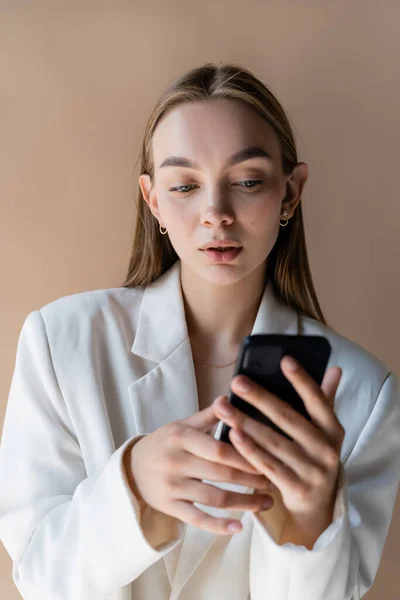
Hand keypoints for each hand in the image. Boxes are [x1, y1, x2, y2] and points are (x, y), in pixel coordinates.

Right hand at [127, 401, 274, 534]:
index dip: (246, 455)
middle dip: (252, 479)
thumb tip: (230, 397)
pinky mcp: (169, 507)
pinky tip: (239, 527)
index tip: (270, 459)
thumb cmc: (164, 443)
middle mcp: (176, 461)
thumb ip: (208, 415)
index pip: (219, 448)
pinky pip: (197, 519)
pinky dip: (218, 526)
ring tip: (267, 503)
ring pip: (214, 498)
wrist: (131, 468)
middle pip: (221, 473)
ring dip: (244, 503)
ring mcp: (172, 487)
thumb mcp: (181, 425)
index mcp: (181, 437)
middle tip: (275, 482)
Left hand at [213, 356, 344, 533]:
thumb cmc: (313, 458)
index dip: (302, 380)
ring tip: (224, 407)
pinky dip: (250, 450)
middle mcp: (327, 450)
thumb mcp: (323, 432)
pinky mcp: (297, 489)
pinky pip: (268, 466)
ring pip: (274, 442)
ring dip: (246, 422)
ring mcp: (313, 471)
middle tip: (237, 381)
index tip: (284, 360)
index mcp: (333, 430)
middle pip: (289, 418)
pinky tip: (232, 435)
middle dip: (260, 398)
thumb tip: (334, 368)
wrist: (317, 508)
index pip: (318, 400)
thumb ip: (324, 400)